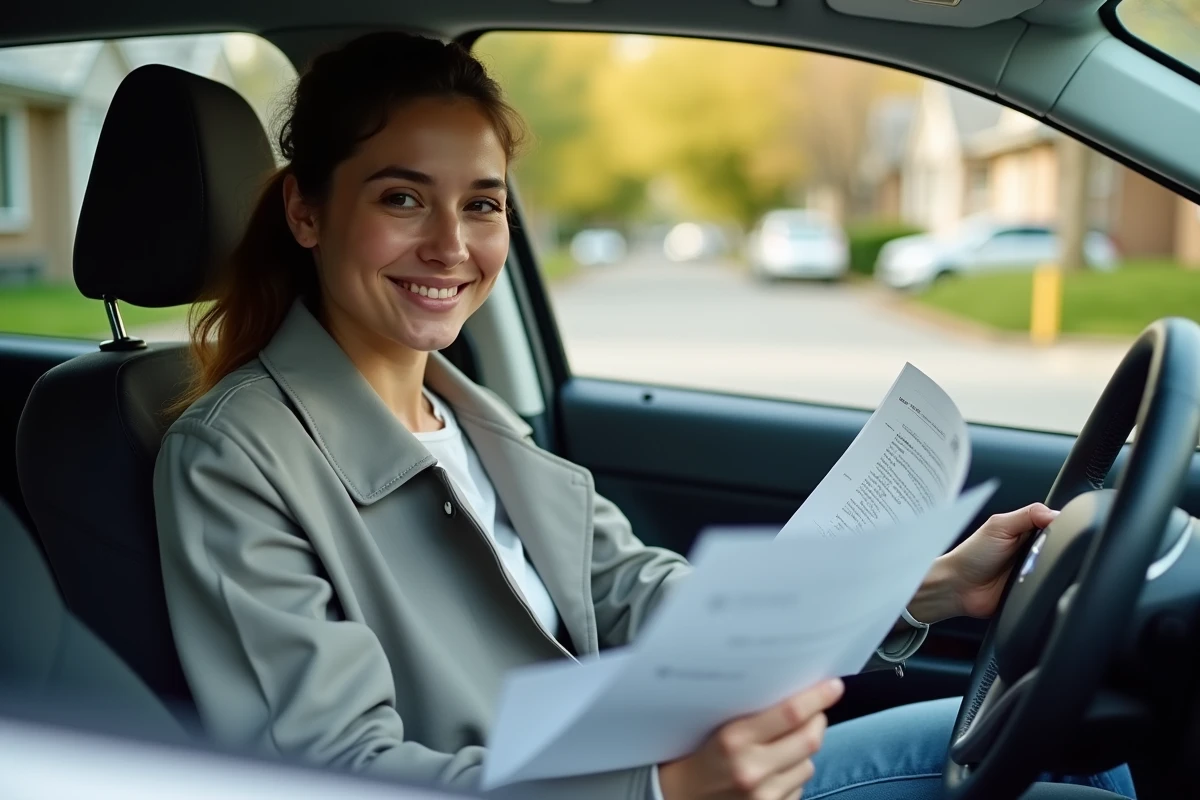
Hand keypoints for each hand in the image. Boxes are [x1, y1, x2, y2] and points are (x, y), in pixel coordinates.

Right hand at [657, 678, 843, 799]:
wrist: (674, 798)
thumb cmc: (691, 757)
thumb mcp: (714, 728)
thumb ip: (750, 714)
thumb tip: (791, 692)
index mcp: (733, 740)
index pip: (790, 714)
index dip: (817, 697)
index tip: (833, 685)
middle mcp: (751, 769)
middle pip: (809, 739)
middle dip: (818, 720)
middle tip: (816, 710)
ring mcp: (763, 796)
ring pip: (808, 764)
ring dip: (803, 751)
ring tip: (782, 744)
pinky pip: (799, 787)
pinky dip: (793, 775)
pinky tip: (773, 771)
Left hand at [935, 503, 1058, 619]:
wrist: (959, 587)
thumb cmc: (972, 555)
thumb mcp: (998, 526)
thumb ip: (1028, 514)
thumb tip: (1055, 513)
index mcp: (1025, 530)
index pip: (1055, 523)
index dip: (1060, 525)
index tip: (1056, 529)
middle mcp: (1033, 550)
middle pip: (1061, 547)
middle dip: (1056, 549)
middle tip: (1038, 552)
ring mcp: (1034, 571)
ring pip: (1059, 568)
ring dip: (1050, 568)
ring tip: (1031, 567)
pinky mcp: (1034, 591)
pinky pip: (1051, 588)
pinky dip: (1048, 585)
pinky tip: (1035, 582)